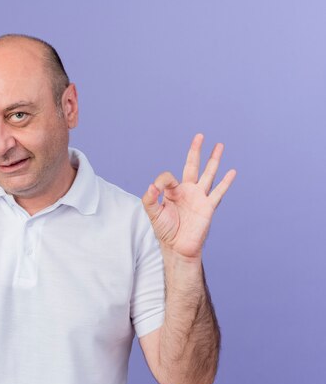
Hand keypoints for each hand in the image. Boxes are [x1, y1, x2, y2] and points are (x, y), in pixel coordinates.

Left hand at [141, 133, 235, 259]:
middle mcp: (187, 191)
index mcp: (173, 191)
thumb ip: (150, 199)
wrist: (178, 247)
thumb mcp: (153, 213)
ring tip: (220, 145)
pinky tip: (232, 171)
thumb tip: (152, 186)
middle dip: (195, 151)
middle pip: (192, 166)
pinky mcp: (208, 207)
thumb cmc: (165, 231)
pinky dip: (225, 182)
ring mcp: (199, 197)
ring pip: (208, 174)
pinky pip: (218, 192)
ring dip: (214, 160)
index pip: (168, 177)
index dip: (162, 181)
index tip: (157, 190)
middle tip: (199, 135)